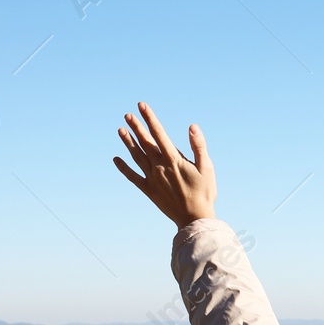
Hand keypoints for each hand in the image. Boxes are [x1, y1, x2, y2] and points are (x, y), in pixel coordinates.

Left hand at [112, 102, 216, 227]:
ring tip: (121, 130)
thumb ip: (199, 146)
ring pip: (136, 156)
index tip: (141, 106)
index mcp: (173, 159)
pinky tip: (116, 159)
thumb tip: (192, 127)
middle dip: (136, 127)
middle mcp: (159, 166)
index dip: (150, 118)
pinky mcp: (149, 190)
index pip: (158, 133)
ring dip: (128, 142)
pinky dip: (124, 168)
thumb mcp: (207, 168)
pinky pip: (133, 176)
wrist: (194, 218)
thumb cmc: (204, 193)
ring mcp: (152, 178)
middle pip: (145, 142)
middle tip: (128, 115)